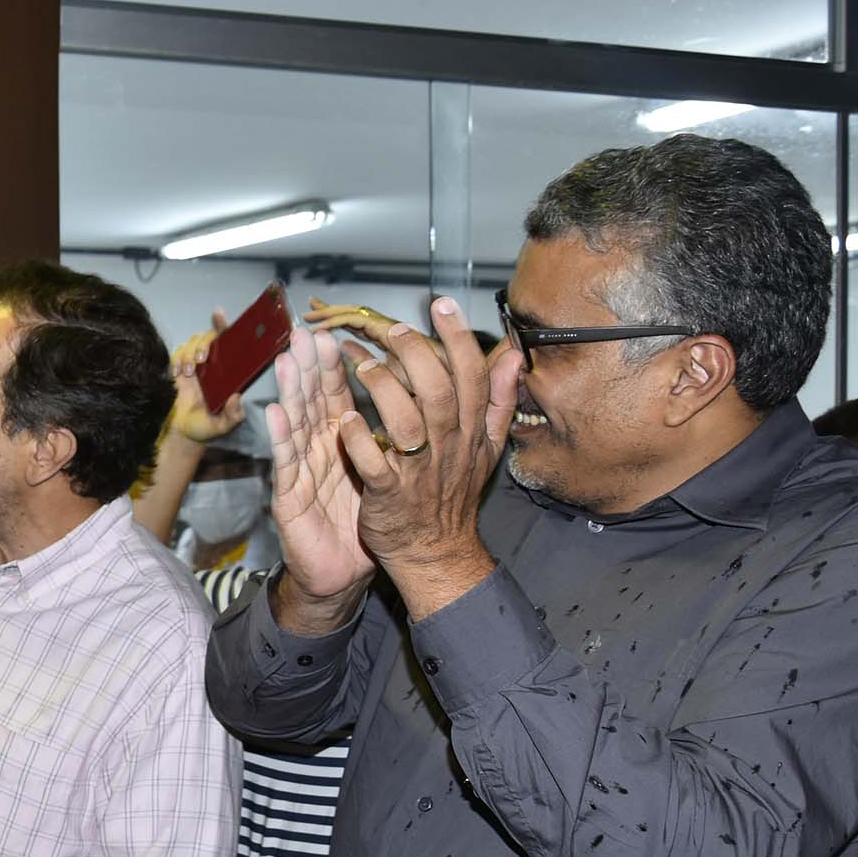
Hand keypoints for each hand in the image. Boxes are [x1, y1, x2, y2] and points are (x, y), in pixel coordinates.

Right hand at [166, 311, 245, 444]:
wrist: (179, 433)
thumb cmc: (204, 427)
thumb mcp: (221, 426)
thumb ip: (232, 416)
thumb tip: (237, 398)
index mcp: (228, 372)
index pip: (229, 343)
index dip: (224, 326)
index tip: (218, 315)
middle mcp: (213, 364)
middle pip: (209, 338)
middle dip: (203, 344)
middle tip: (199, 361)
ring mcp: (194, 364)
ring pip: (192, 342)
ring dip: (189, 353)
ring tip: (187, 373)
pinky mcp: (177, 368)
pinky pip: (177, 352)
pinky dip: (176, 359)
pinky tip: (176, 374)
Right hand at [266, 326, 373, 625]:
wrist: (343, 574)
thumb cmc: (365, 522)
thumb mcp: (386, 472)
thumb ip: (399, 432)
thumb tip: (425, 394)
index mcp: (343, 441)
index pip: (339, 394)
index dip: (337, 362)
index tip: (340, 329)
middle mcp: (319, 450)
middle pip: (312, 400)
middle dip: (310, 365)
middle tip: (306, 330)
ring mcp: (302, 472)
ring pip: (296, 424)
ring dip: (291, 390)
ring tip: (288, 359)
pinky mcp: (290, 499)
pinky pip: (287, 464)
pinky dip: (281, 437)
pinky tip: (274, 413)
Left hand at [330, 297, 521, 618]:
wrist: (435, 551)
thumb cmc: (453, 495)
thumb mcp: (487, 447)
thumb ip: (498, 400)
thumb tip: (513, 357)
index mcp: (469, 430)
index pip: (471, 376)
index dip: (458, 338)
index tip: (442, 305)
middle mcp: (447, 446)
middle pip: (438, 390)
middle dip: (416, 354)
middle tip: (392, 329)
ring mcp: (418, 471)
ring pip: (407, 422)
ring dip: (383, 389)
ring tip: (362, 365)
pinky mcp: (388, 494)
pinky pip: (375, 465)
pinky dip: (360, 442)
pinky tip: (344, 419)